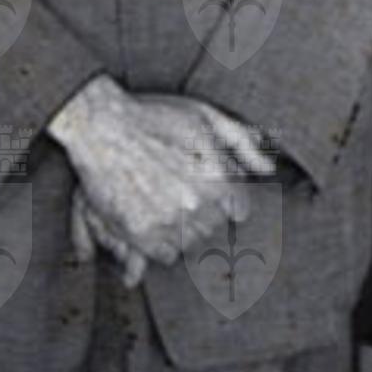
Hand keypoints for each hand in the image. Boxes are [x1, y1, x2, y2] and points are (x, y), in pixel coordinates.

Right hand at [50, 77, 274, 269]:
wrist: (103, 126)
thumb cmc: (155, 117)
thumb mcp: (205, 116)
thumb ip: (242, 142)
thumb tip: (268, 169)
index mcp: (218, 177)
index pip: (239, 209)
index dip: (225, 197)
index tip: (209, 187)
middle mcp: (197, 203)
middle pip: (215, 227)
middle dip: (204, 210)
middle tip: (180, 187)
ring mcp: (169, 221)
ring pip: (192, 243)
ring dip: (184, 227)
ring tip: (165, 198)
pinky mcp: (142, 234)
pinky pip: (167, 254)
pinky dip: (163, 241)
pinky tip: (154, 214)